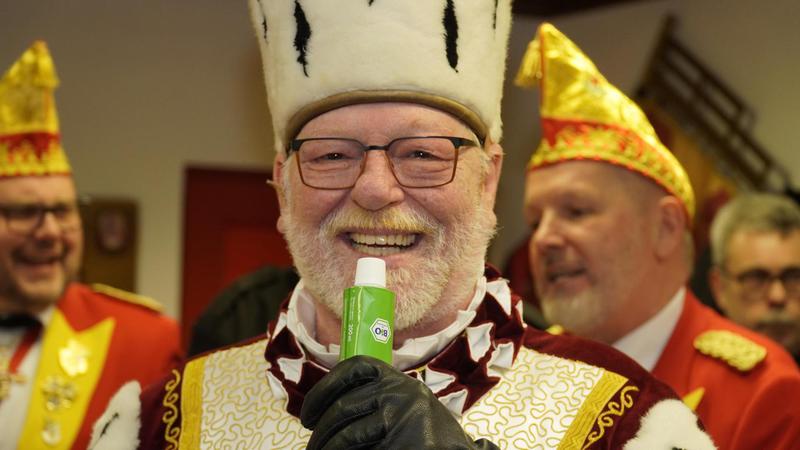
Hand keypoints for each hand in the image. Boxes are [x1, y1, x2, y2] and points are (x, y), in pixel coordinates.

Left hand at [300, 355, 497, 449]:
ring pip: (347, 434)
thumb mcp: (405, 407)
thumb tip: (324, 411)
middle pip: (343, 405)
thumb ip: (375, 400)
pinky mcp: (400, 443)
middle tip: (312, 445)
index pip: (355, 367)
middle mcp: (401, 393)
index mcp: (400, 381)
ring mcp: (401, 419)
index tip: (308, 412)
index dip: (325, 387)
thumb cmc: (426, 436)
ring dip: (327, 448)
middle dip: (320, 430)